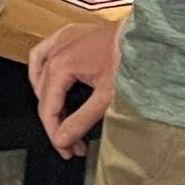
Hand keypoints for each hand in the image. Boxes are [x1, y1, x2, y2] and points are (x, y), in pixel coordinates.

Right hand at [26, 18, 120, 156]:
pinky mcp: (69, 34)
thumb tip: (63, 139)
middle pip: (43, 95)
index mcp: (62, 66)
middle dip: (55, 122)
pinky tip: (48, 80)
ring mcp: (61, 40)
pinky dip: (42, 69)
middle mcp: (57, 51)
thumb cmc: (131, 59)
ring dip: (44, 98)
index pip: (48, 108)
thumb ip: (80, 120)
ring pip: (38, 74)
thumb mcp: (106, 97)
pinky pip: (43, 52)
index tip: (65, 150)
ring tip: (57, 117)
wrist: (146, 38)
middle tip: (70, 141)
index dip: (55, 133)